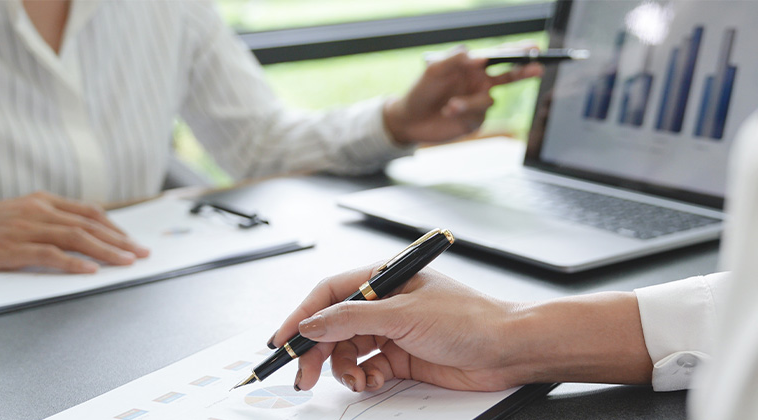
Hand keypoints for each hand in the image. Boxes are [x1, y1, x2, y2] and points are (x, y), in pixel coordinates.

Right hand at [0, 191, 149, 272]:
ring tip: (126, 262)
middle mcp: (39, 211)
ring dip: (106, 251)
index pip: (90, 212)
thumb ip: (50, 221)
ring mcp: (26, 228)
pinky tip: (91, 271)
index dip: (115, 227)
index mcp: (43, 202)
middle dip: (120, 240)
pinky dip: (73, 263)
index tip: (133, 240)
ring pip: (77, 237)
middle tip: (141, 253)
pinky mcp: (13, 248)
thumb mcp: (21, 216)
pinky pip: (50, 255)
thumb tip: (85, 235)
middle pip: (90, 224)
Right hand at [271, 265, 521, 392]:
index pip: (330, 294)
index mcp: (383, 279)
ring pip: (348, 350)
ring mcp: (392, 331)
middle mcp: (385, 304)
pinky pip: (367, 367)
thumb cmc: (468, 318)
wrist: (507, 349)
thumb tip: (312, 323)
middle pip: (334, 325)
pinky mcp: (402, 356)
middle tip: (304, 375)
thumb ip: (353, 319)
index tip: (282, 340)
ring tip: (356, 380)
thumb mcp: (404, 314)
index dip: (302, 316)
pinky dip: (363, 378)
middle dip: (317, 350)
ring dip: (344, 369)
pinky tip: (372, 381)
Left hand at [383, 46, 542, 145]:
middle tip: (538, 68)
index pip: (500, 56)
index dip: (519, 51)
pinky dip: (462, 112)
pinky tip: (447, 110)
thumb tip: (480, 56)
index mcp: (474, 67)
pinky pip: (477, 115)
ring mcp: (479, 104)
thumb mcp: (435, 69)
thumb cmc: (421, 90)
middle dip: (524, 71)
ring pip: (488, 100)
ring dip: (470, 102)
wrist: (409, 119)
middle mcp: (480, 84)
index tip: (534, 48)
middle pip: (510, 76)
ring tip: (450, 104)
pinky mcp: (474, 122)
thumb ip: (456, 59)